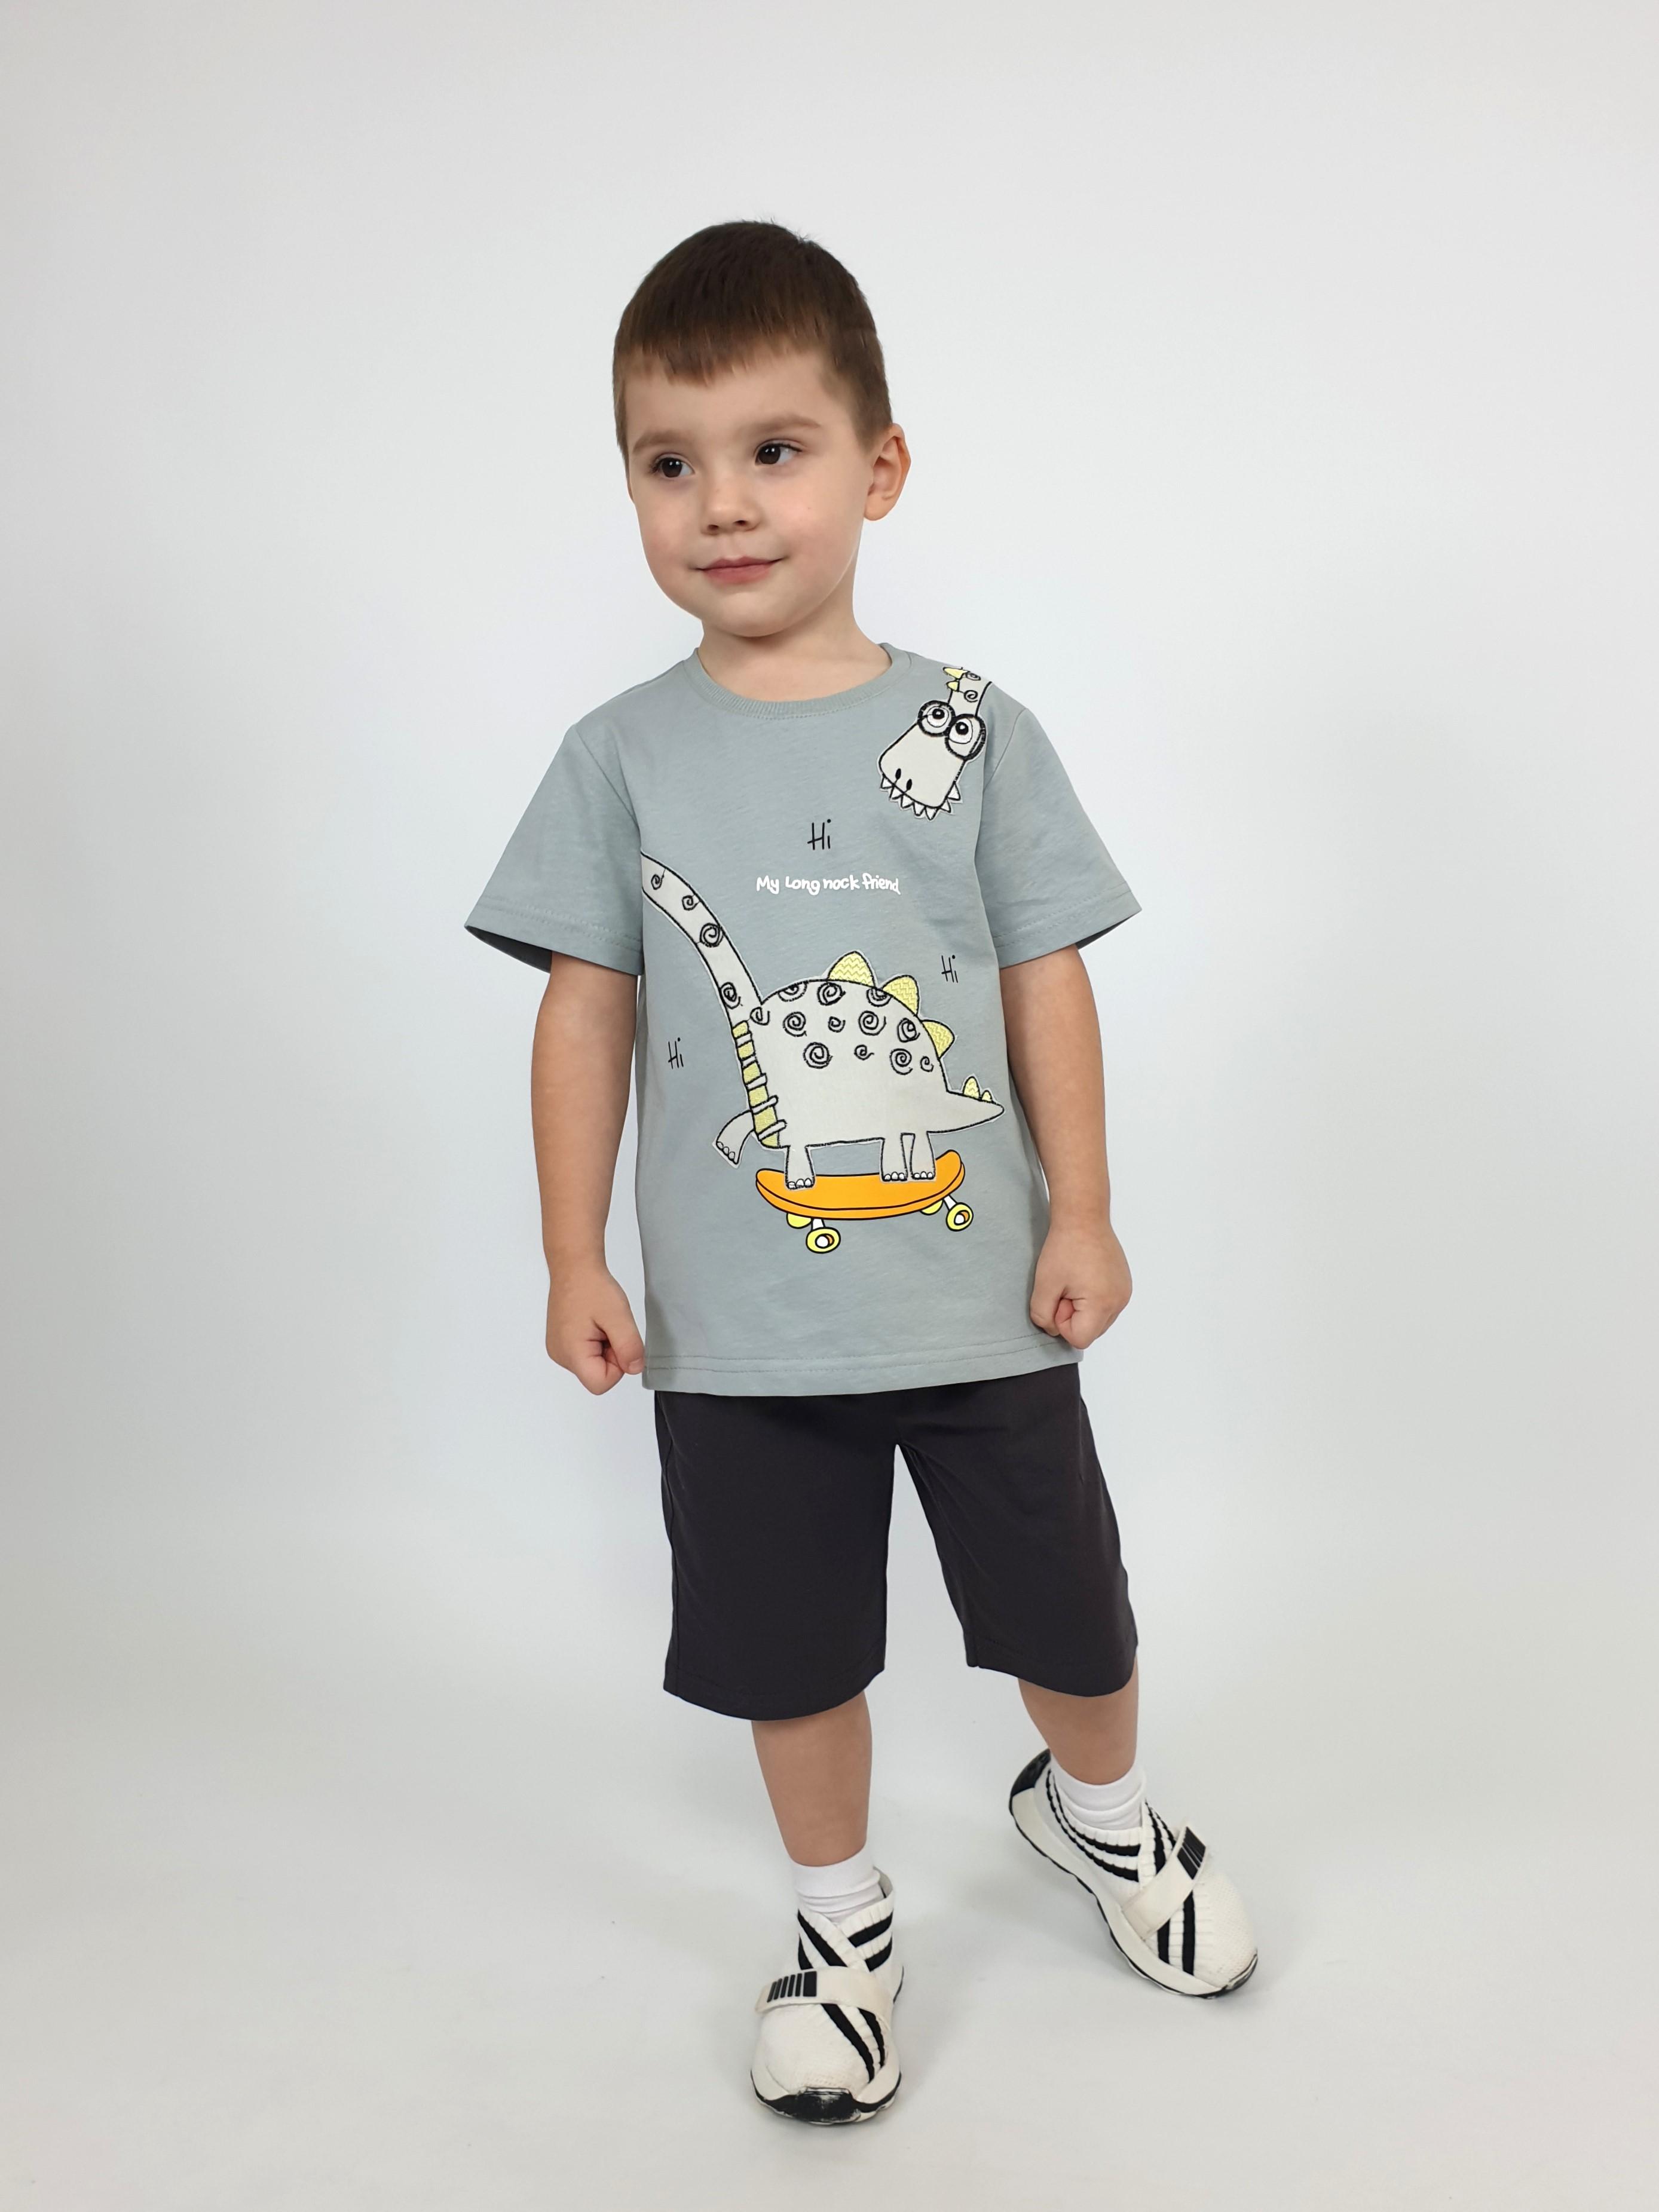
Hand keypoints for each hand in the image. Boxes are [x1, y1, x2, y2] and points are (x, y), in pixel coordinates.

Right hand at [545, 1262, 644, 1392]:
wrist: (574, 1267)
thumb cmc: (592, 1287)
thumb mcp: (619, 1317)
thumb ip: (629, 1347)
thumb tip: (634, 1368)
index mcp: (570, 1353)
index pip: (601, 1384)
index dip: (618, 1365)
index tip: (617, 1338)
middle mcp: (560, 1356)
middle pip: (597, 1374)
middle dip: (611, 1354)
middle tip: (609, 1326)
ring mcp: (559, 1349)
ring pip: (593, 1364)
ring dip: (605, 1347)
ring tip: (601, 1322)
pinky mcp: (561, 1341)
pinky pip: (586, 1353)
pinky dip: (596, 1341)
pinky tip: (594, 1322)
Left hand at [1029, 1219, 1132, 1349]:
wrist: (1083, 1217)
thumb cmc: (1065, 1247)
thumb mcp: (1044, 1285)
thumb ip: (1043, 1316)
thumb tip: (1053, 1328)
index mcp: (1102, 1304)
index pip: (1080, 1339)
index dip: (1062, 1323)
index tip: (1059, 1297)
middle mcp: (1119, 1301)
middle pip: (1091, 1332)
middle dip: (1073, 1316)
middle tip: (1065, 1288)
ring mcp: (1124, 1292)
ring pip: (1098, 1321)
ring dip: (1082, 1308)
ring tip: (1075, 1281)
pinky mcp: (1124, 1285)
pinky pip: (1106, 1306)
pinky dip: (1092, 1300)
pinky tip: (1084, 1278)